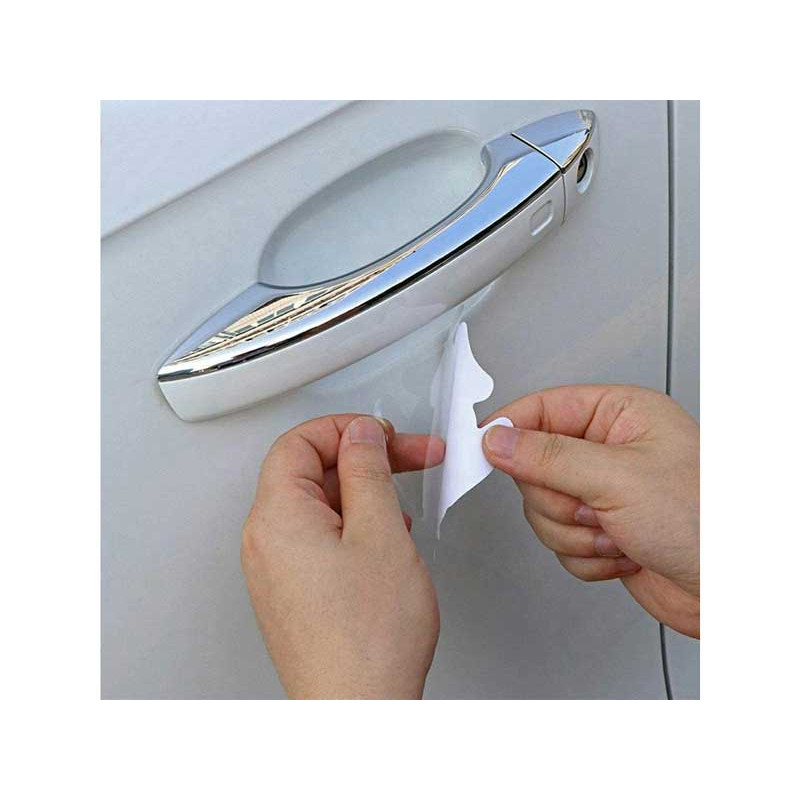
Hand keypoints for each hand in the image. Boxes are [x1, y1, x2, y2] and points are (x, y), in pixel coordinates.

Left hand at [242, 414, 444, 698]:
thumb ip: (367, 471)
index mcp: (278, 517)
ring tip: (402, 503)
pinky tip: (385, 538)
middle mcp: (266, 541)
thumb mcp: (380, 532)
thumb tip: (360, 435)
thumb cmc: (367, 640)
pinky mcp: (292, 591)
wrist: (358, 709)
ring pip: (317, 505)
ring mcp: (276, 569)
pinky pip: (318, 537)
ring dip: (362, 493)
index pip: (299, 442)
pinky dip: (353, 525)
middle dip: (363, 460)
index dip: (345, 428)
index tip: (382, 434)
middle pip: (309, 471)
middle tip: (409, 458)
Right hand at [482, 386, 698, 637]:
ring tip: (615, 532)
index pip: (542, 409)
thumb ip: (547, 456)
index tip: (482, 449)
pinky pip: (560, 543)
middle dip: (559, 499)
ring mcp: (604, 493)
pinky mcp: (602, 532)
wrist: (735, 588)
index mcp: (619, 415)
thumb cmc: (707, 519)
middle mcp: (609, 451)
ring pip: (543, 510)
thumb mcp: (617, 477)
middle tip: (590, 505)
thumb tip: (498, 439)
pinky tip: (622, 553)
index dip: (510, 431)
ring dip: (574, 533)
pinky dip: (586, 556)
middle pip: (534, 468)